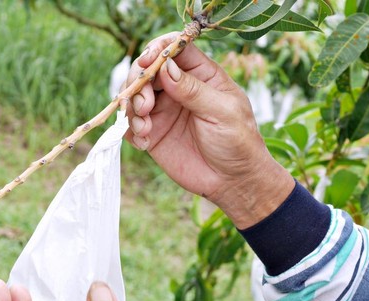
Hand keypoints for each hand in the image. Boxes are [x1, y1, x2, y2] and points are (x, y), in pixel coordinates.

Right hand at [125, 33, 293, 228]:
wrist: (232, 182)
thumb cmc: (237, 142)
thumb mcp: (222, 112)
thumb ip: (193, 90)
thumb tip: (166, 67)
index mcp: (201, 75)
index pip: (175, 50)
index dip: (157, 50)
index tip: (146, 62)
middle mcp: (178, 89)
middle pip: (147, 71)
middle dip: (138, 83)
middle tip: (144, 106)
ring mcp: (164, 111)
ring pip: (134, 96)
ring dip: (132, 109)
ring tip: (145, 127)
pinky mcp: (153, 134)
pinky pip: (131, 125)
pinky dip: (131, 131)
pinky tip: (144, 142)